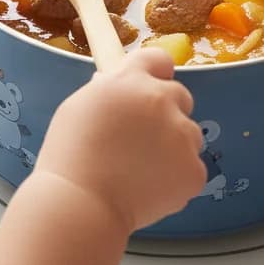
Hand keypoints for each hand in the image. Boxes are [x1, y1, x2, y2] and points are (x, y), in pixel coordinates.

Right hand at [35, 49, 205, 233]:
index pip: (158, 59)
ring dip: (174, 147)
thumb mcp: (80, 107)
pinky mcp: (194, 169)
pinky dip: (177, 179)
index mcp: (132, 80)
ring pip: (189, 134)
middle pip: (179, 96)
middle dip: (166, 113)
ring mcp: (182, 134)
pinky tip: (150, 190)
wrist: (80, 205)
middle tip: (141, 141)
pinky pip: (192, 168)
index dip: (155, 74)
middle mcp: (162, 100)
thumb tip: (120, 90)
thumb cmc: (69, 158)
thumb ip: (108, 92)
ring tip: (142, 171)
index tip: (150, 88)